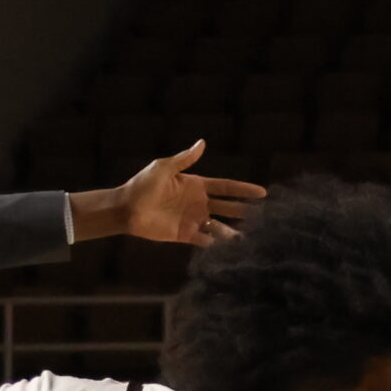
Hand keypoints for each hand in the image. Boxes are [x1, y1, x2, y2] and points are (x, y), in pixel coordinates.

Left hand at [77, 140, 261, 246]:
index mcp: (196, 185)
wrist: (126, 208)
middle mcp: (198, 203)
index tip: (262, 193)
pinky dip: (216, 245)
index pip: (226, 188)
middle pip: (228, 207)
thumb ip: (185, 159)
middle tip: (264, 216)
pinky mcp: (184, 235)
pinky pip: (204, 241)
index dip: (244, 190)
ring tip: (248, 238)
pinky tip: (229, 248)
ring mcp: (193, 220)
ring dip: (233, 232)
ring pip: (219, 226)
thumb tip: (203, 142)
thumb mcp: (163, 168)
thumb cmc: (142, 185)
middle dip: (245, 211)